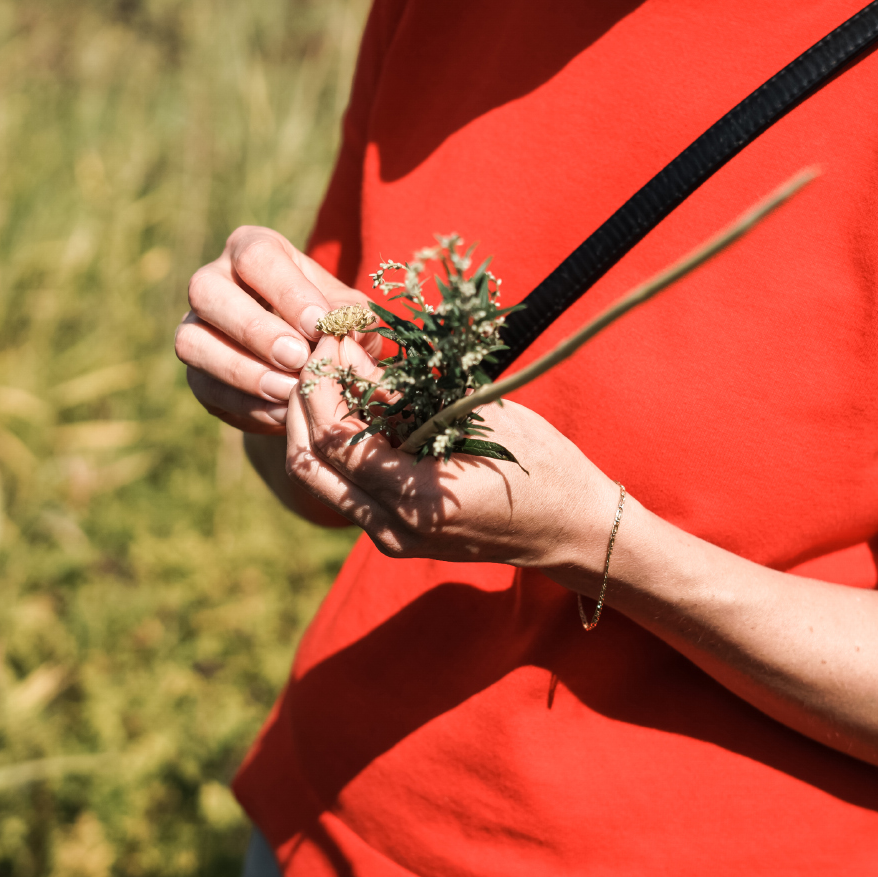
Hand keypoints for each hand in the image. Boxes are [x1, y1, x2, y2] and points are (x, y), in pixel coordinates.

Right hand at [175, 226, 382, 433]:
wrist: (310, 366)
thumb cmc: (329, 323)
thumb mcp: (346, 312)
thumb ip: (351, 316)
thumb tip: (354, 329)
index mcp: (253, 250)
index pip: (257, 256)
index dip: (287, 291)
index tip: (320, 324)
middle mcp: (214, 281)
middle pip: (206, 290)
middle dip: (254, 329)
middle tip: (298, 357)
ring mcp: (195, 327)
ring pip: (192, 341)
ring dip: (243, 370)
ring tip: (289, 390)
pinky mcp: (196, 373)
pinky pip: (206, 387)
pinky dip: (246, 403)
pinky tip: (282, 412)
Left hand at [284, 335, 617, 571]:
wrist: (573, 529)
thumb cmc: (542, 465)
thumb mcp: (477, 416)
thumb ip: (405, 394)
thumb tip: (349, 354)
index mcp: (418, 499)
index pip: (334, 436)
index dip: (321, 381)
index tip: (333, 337)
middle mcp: (394, 528)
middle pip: (308, 461)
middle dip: (304, 398)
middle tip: (323, 350)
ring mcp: (391, 539)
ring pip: (317, 477)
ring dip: (314, 421)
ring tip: (334, 371)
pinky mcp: (394, 536)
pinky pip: (343, 487)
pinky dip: (336, 443)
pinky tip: (354, 404)